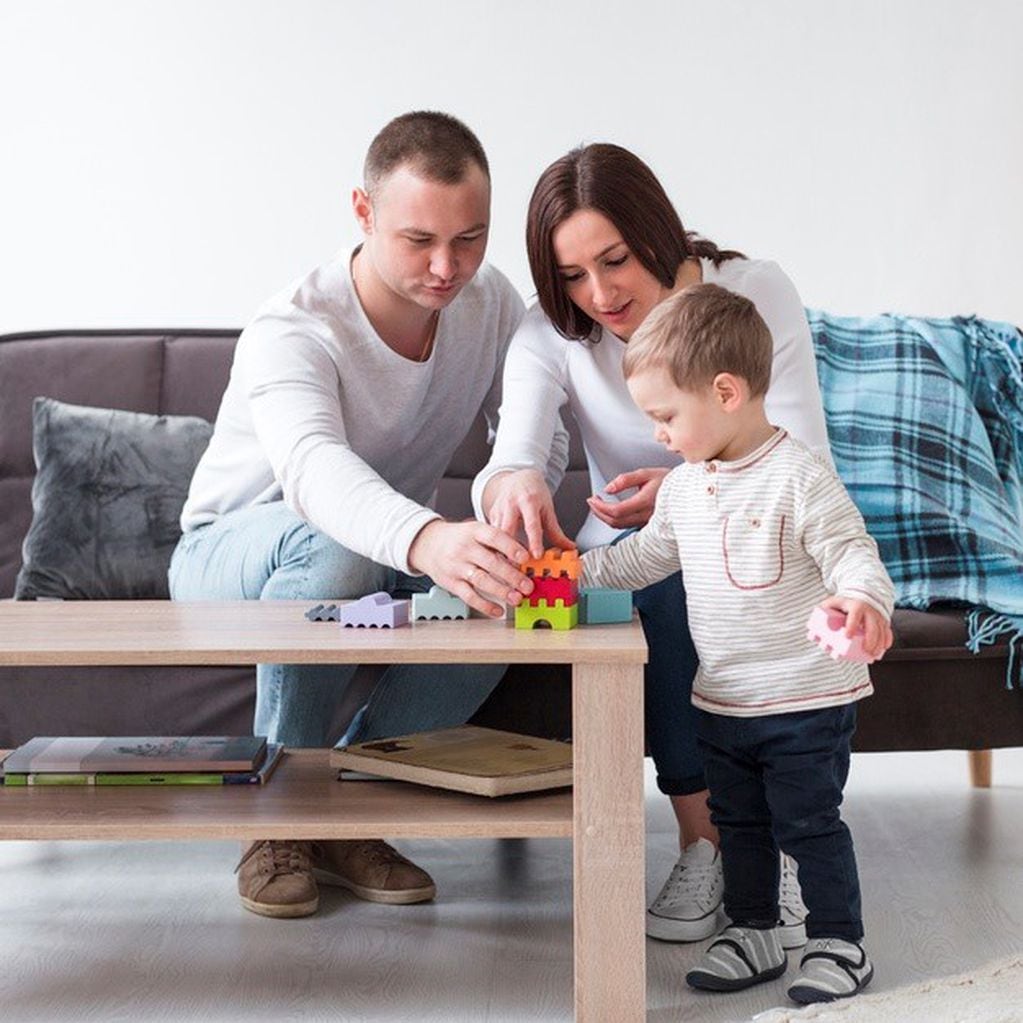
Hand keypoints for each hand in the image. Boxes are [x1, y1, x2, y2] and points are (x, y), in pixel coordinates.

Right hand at [407, 519, 532, 617]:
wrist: (428, 544)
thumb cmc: (460, 539)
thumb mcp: (476, 531)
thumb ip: (498, 541)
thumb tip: (525, 557)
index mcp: (474, 531)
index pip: (494, 537)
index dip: (511, 547)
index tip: (526, 558)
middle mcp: (465, 548)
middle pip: (491, 562)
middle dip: (511, 576)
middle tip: (527, 586)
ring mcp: (457, 566)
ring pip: (481, 580)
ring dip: (501, 591)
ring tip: (517, 598)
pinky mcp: (452, 583)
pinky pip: (469, 596)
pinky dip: (485, 605)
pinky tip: (498, 610)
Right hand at [482, 469, 574, 559]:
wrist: (518, 478)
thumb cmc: (533, 492)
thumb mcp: (547, 508)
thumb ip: (555, 531)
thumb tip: (568, 547)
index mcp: (528, 500)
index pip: (531, 524)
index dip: (534, 541)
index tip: (536, 555)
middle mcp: (511, 504)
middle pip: (508, 531)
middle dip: (511, 550)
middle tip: (518, 567)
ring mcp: (498, 510)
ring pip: (496, 535)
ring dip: (501, 551)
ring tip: (508, 568)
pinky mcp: (490, 515)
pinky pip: (491, 534)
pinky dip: (495, 547)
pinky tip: (499, 558)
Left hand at [586, 467, 669, 529]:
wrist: (685, 492)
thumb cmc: (668, 481)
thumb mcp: (646, 473)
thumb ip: (625, 480)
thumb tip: (608, 488)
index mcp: (645, 502)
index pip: (616, 510)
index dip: (600, 506)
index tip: (592, 498)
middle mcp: (646, 515)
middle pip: (615, 521)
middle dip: (599, 512)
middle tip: (592, 501)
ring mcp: (646, 522)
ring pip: (619, 526)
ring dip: (604, 517)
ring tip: (597, 505)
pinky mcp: (646, 524)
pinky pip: (626, 526)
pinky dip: (613, 519)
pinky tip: (609, 511)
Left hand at [819, 595, 893, 661]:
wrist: (863, 594)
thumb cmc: (846, 601)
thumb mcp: (834, 601)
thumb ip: (825, 609)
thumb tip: (815, 622)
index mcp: (856, 606)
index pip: (854, 616)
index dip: (851, 626)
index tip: (847, 635)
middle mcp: (869, 611)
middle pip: (872, 627)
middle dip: (870, 640)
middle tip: (866, 651)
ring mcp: (877, 616)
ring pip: (881, 631)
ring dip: (879, 644)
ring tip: (873, 654)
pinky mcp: (883, 621)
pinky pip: (887, 631)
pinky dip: (887, 640)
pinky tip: (883, 648)